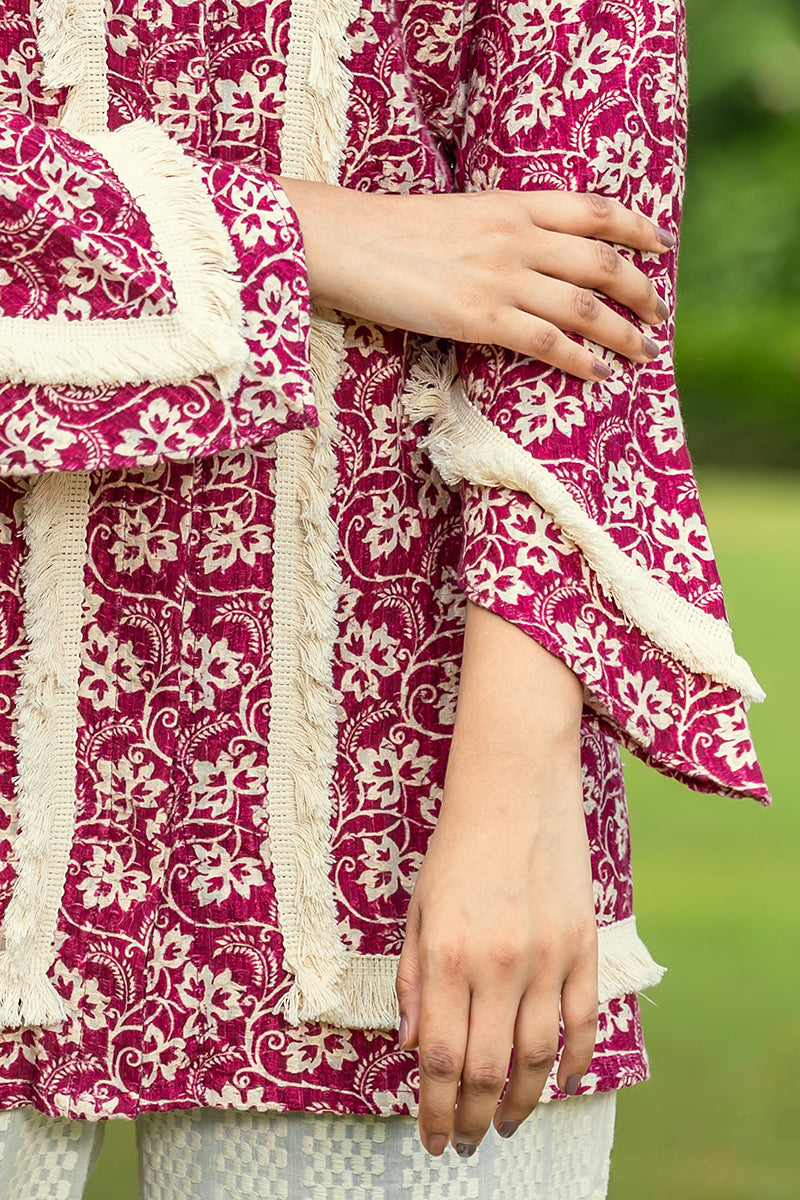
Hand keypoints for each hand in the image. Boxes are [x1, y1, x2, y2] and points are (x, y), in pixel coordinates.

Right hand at [276, 178, 672, 380]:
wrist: (345, 241)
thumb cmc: (389, 232)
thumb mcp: (457, 215)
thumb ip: (498, 231)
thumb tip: (526, 259)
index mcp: (511, 204)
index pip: (593, 210)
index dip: (635, 228)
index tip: (659, 245)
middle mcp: (516, 237)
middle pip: (601, 262)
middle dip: (639, 291)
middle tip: (658, 314)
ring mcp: (500, 277)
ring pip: (584, 307)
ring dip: (622, 332)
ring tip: (643, 351)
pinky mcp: (479, 317)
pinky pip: (546, 341)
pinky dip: (579, 358)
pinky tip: (598, 372)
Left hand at [394, 602, 597, 1156]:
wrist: (516, 785)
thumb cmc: (457, 844)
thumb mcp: (418, 906)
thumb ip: (414, 977)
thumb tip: (412, 1044)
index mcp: (448, 953)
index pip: (441, 1058)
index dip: (435, 1110)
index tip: (433, 1138)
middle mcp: (499, 963)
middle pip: (488, 1069)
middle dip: (473, 1118)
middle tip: (466, 1142)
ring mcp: (548, 956)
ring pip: (537, 1056)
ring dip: (520, 1101)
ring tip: (504, 1123)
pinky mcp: (582, 944)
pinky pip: (583, 1019)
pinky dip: (575, 1061)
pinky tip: (561, 1083)